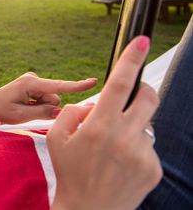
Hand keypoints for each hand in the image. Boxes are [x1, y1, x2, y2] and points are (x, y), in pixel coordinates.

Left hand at [0, 73, 96, 124]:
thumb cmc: (1, 110)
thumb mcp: (21, 115)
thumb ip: (42, 112)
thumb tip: (60, 110)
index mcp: (30, 83)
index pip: (58, 86)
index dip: (76, 86)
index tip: (93, 82)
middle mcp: (33, 78)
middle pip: (54, 98)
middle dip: (45, 108)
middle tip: (25, 111)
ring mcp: (33, 81)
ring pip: (50, 100)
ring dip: (40, 107)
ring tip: (23, 108)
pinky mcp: (33, 85)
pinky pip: (44, 99)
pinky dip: (37, 105)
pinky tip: (24, 105)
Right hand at [48, 36, 161, 209]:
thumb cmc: (69, 171)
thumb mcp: (57, 137)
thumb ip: (74, 111)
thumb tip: (96, 104)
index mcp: (100, 127)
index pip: (119, 84)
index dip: (132, 59)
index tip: (143, 41)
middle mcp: (125, 138)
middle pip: (148, 98)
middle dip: (142, 91)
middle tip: (130, 98)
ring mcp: (143, 154)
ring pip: (144, 125)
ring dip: (131, 128)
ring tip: (113, 150)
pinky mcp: (154, 169)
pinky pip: (148, 147)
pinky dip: (135, 149)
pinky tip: (120, 164)